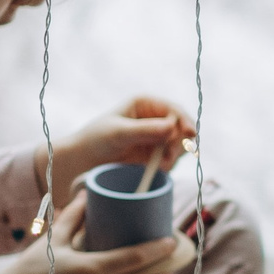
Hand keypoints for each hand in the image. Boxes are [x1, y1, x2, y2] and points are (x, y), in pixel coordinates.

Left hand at [45, 96, 193, 198]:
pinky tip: (155, 169)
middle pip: (182, 128)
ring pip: (180, 145)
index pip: (174, 110)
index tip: (190, 135)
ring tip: (158, 165)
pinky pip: (172, 159)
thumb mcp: (119, 133)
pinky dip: (168, 165)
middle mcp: (155, 119)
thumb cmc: (96, 140)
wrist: (83, 163)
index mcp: (146, 104)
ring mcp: (157, 138)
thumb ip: (145, 130)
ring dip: (173, 156)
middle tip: (168, 157)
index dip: (185, 121)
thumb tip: (172, 127)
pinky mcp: (156, 155)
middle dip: (179, 143)